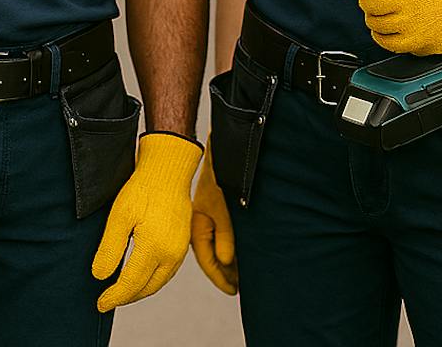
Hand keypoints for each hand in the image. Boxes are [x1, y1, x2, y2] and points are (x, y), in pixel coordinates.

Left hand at [92, 132, 202, 311]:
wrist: (168, 170)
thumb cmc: (143, 188)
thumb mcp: (119, 216)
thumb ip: (110, 249)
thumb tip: (100, 277)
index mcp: (154, 248)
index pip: (131, 285)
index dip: (114, 297)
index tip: (100, 303)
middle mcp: (172, 254)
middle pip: (146, 288)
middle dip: (126, 297)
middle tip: (108, 299)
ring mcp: (181, 250)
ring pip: (159, 282)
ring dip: (140, 290)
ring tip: (122, 290)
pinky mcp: (184, 243)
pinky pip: (168, 272)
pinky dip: (153, 280)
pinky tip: (141, 274)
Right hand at [190, 137, 237, 294]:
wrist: (222, 150)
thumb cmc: (219, 175)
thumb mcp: (222, 207)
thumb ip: (224, 235)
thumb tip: (226, 261)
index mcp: (196, 226)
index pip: (207, 261)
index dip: (221, 278)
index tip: (233, 290)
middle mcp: (200, 225)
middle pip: (212, 257)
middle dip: (226, 273)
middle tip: (242, 287)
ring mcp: (208, 218)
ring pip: (219, 248)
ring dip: (230, 261)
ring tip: (245, 275)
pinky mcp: (216, 211)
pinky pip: (222, 236)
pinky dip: (232, 248)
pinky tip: (242, 254)